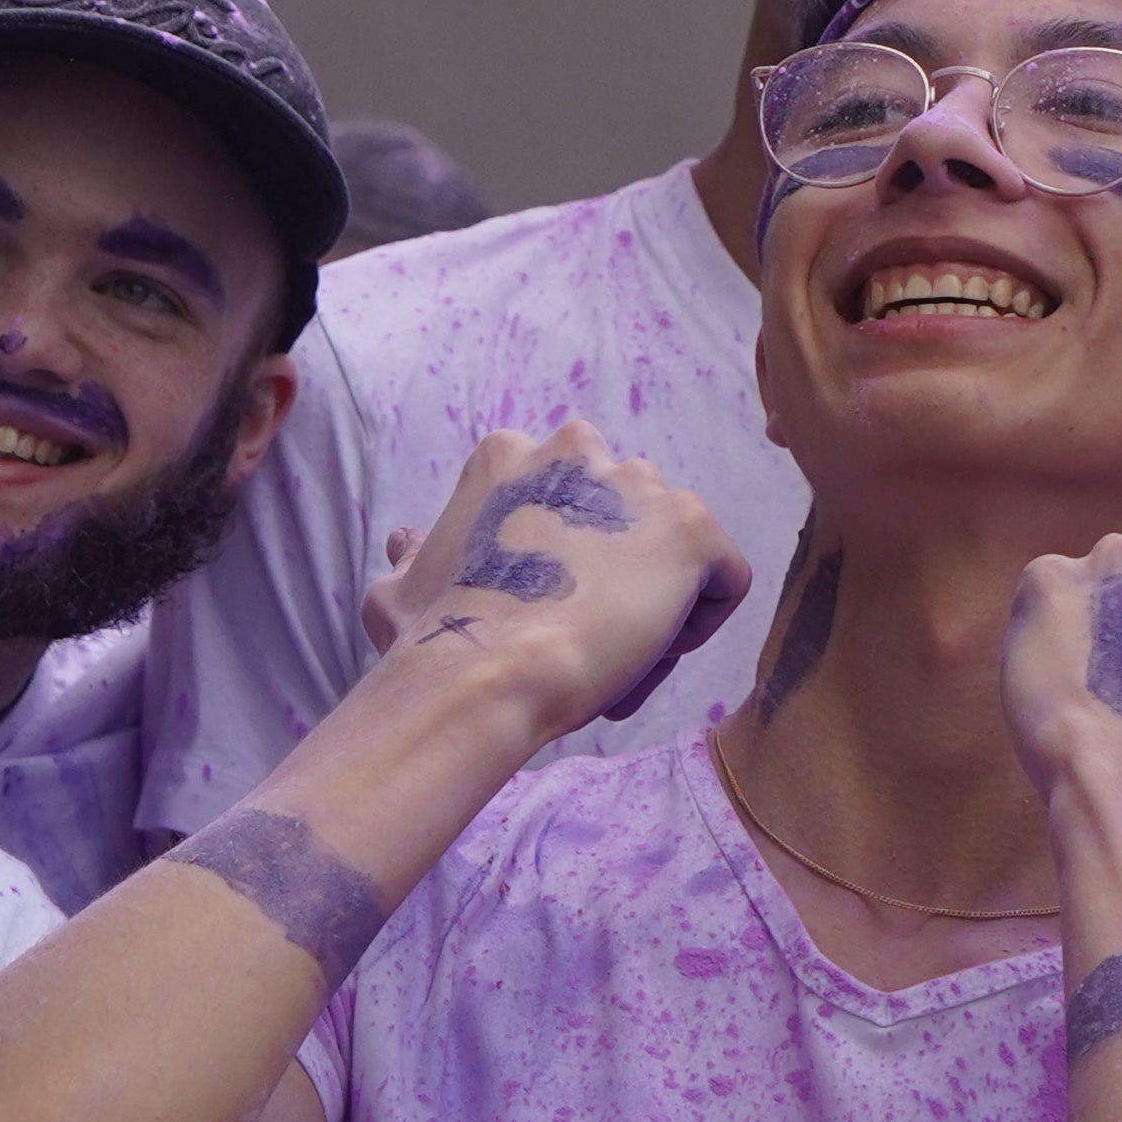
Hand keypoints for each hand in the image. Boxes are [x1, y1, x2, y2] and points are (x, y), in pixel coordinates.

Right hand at [358, 420, 752, 733]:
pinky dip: (698, 622)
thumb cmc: (436, 640)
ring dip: (653, 601)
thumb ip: (413, 557)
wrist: (487, 672)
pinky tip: (648, 651)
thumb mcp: (399, 591)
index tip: (537, 611)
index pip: (564, 503)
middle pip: (622, 518)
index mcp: (509, 454)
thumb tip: (405, 540)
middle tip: (581, 635)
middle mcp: (577, 449)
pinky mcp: (691, 528)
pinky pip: (722, 578)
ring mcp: (639, 485)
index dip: (556, 566)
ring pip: (669, 551)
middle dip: (612, 573)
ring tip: (613, 656)